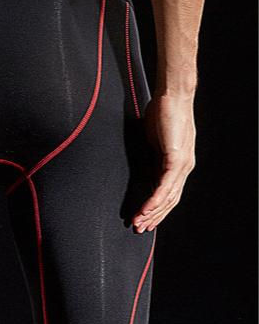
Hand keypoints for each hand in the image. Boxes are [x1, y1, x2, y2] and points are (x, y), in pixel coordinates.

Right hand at [132, 93, 195, 232]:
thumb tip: (146, 170)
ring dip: (152, 212)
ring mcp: (182, 164)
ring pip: (168, 197)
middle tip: (139, 228)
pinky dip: (155, 199)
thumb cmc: (163, 112)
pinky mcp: (176, 159)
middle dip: (154, 217)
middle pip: (170, 200)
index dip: (156, 209)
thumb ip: (152, 159)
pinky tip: (146, 209)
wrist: (173, 95)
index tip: (143, 219)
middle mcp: (184, 167)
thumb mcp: (154, 142)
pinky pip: (165, 185)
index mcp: (179, 164)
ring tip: (138, 222)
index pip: (169, 193)